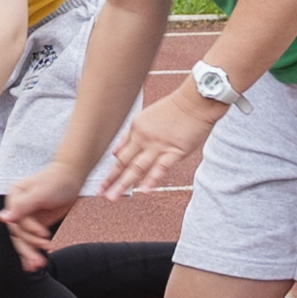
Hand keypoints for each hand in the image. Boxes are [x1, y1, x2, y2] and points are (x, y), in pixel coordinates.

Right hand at [0, 184, 80, 269]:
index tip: (44, 234)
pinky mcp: (34, 223)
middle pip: (17, 233)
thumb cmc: (56, 181)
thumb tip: (1, 218)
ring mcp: (25, 217)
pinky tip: (37, 263)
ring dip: (31, 253)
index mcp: (14, 197)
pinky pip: (31, 240)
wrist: (72, 178)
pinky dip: (34, 251)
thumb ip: (21, 207)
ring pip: (23, 239)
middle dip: (28, 248)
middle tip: (38, 262)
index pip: (16, 221)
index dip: (29, 230)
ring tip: (40, 264)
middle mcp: (16, 208)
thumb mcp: (40, 194)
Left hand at [92, 85, 218, 207]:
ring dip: (124, 183)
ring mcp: (159, 145)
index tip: (101, 186)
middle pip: (124, 163)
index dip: (110, 172)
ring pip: (137, 167)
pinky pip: (161, 167)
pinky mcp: (175, 150)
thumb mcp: (145, 117)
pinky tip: (144, 191)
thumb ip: (129, 136)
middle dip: (112, 181)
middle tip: (101, 195)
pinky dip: (152, 179)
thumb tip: (115, 152)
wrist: (195, 100)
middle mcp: (143, 138)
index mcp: (135, 128)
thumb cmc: (175, 108)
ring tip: (113, 197)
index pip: (119, 154)